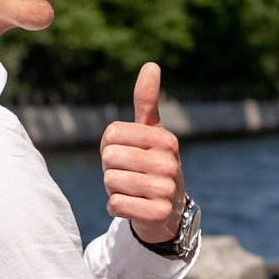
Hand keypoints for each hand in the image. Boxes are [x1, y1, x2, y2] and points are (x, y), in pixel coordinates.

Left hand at [100, 63, 187, 242]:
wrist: (168, 210)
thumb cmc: (152, 163)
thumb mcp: (151, 132)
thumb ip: (146, 100)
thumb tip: (151, 64)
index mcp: (166, 139)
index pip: (111, 134)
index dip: (110, 146)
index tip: (127, 153)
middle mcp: (169, 163)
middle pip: (109, 158)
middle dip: (111, 168)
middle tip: (129, 174)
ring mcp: (165, 190)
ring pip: (110, 181)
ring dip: (113, 188)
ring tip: (132, 189)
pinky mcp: (157, 214)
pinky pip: (115, 205)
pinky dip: (116, 207)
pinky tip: (132, 205)